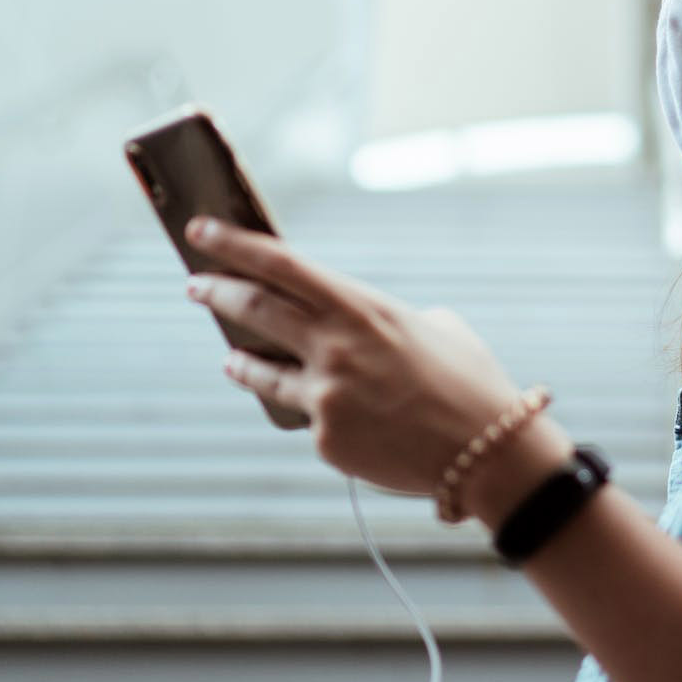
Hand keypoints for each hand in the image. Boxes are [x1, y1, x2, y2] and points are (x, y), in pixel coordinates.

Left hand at [180, 216, 529, 499]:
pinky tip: (332, 415)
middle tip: (195, 286)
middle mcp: (335, 346)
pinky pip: (305, 418)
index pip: (282, 265)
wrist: (486, 452)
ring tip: (231, 356)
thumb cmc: (471, 382)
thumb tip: (355, 328)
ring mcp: (326, 395)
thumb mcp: (436, 327)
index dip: (234, 244)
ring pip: (259, 371)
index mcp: (363, 307)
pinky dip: (313, 411)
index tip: (200, 229)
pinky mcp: (325, 440)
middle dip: (216, 292)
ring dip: (239, 360)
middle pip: (254, 308)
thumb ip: (384, 321)